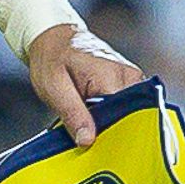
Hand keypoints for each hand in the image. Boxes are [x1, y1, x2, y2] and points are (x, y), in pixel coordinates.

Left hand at [22, 22, 145, 145]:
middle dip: (111, 132)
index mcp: (112, 77)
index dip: (110, 135)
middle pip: (131, 118)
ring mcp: (132, 80)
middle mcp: (130, 77)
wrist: (55, 38)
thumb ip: (73, 114)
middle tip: (87, 135)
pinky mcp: (129, 84)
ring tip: (89, 122)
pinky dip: (112, 117)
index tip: (95, 144)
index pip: (124, 117)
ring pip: (130, 115)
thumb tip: (87, 140)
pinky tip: (96, 117)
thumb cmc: (52, 58)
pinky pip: (126, 108)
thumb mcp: (54, 88)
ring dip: (111, 124)